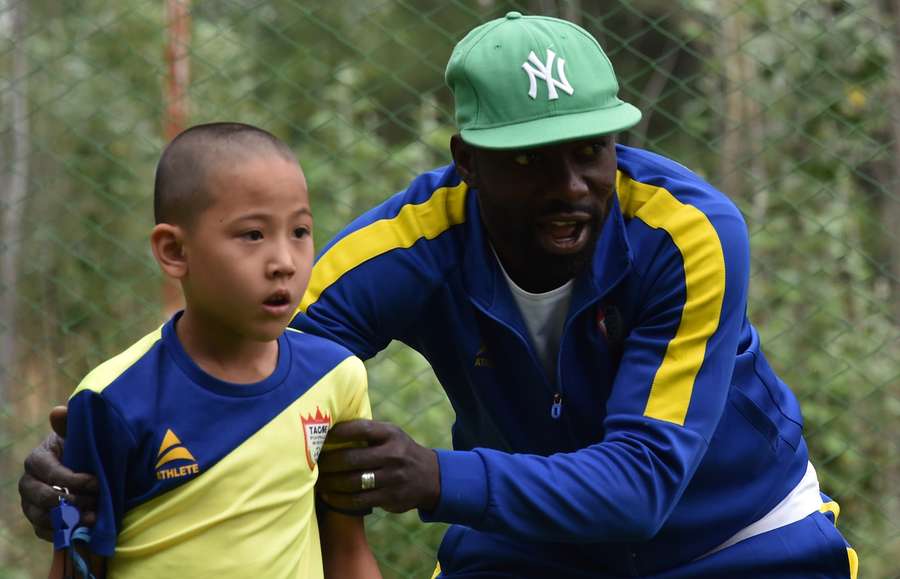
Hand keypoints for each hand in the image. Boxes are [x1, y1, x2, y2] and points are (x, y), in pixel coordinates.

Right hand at [18, 406, 97, 539]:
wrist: (84, 470)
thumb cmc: (81, 449)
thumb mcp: (78, 435)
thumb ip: (69, 424)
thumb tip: (57, 411)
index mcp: (36, 459)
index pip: (50, 473)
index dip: (74, 480)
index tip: (96, 482)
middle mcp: (27, 483)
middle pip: (43, 497)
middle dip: (71, 501)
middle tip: (95, 502)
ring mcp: (29, 503)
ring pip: (42, 517)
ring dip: (68, 520)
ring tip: (93, 518)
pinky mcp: (37, 520)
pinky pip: (44, 531)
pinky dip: (63, 533)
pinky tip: (82, 529)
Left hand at [317, 420, 439, 513]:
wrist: (431, 476)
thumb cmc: (399, 451)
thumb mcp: (391, 435)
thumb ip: (367, 432)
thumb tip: (328, 428)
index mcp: (391, 434)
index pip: (360, 429)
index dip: (337, 432)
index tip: (320, 437)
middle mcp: (393, 454)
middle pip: (351, 459)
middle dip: (328, 463)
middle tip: (313, 464)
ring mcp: (393, 477)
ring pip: (352, 482)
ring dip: (330, 483)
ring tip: (317, 481)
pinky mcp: (391, 497)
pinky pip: (358, 500)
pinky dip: (339, 499)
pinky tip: (329, 496)